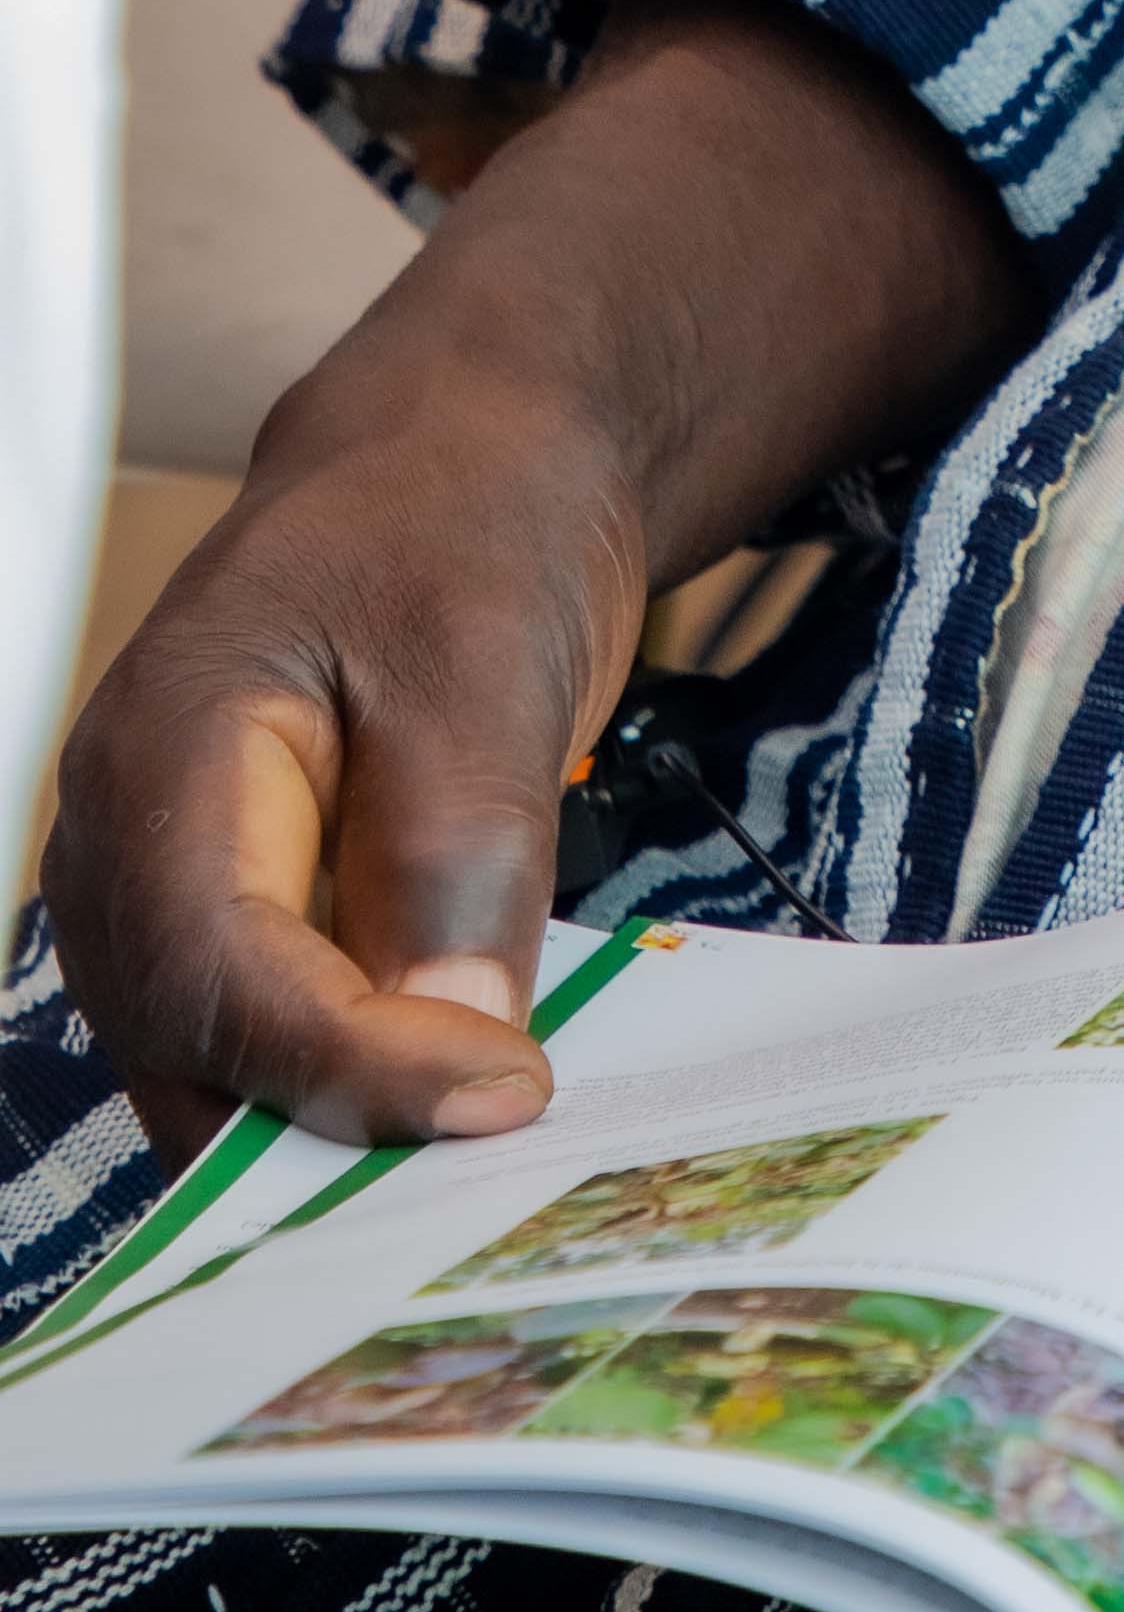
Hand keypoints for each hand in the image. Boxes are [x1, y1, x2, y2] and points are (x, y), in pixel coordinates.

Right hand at [46, 391, 648, 1161]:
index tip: (507, 1090)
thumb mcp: (484, 651)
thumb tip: (458, 1036)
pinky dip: (361, 1088)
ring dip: (352, 1128)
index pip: (218, 971)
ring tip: (498, 1139)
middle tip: (507, 1154)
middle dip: (346, 1126)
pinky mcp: (234, 933)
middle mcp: (127, 850)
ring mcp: (166, 902)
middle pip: (202, 1055)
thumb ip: (461, 844)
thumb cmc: (462, 517)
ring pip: (226, 1080)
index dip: (354, 1061)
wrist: (463, 457)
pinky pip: (271, 1050)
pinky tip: (467, 1094)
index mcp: (159, 754)